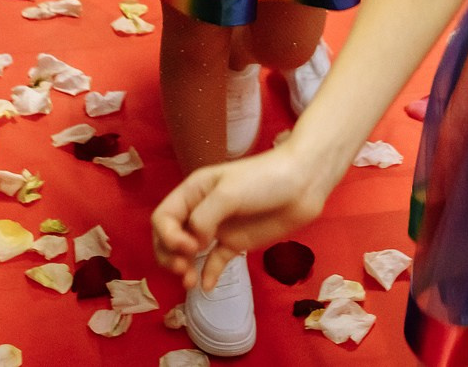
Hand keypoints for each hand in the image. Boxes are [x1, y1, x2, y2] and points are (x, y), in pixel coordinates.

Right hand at [153, 142, 334, 288]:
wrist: (303, 184)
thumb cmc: (264, 179)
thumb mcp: (228, 192)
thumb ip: (204, 218)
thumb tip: (193, 244)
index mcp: (194, 191)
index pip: (164, 217)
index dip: (168, 236)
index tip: (189, 247)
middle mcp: (201, 210)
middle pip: (170, 236)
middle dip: (169, 255)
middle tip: (184, 269)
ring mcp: (219, 227)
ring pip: (189, 252)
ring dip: (184, 267)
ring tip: (190, 283)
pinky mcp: (237, 242)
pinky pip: (215, 261)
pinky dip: (208, 274)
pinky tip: (207, 287)